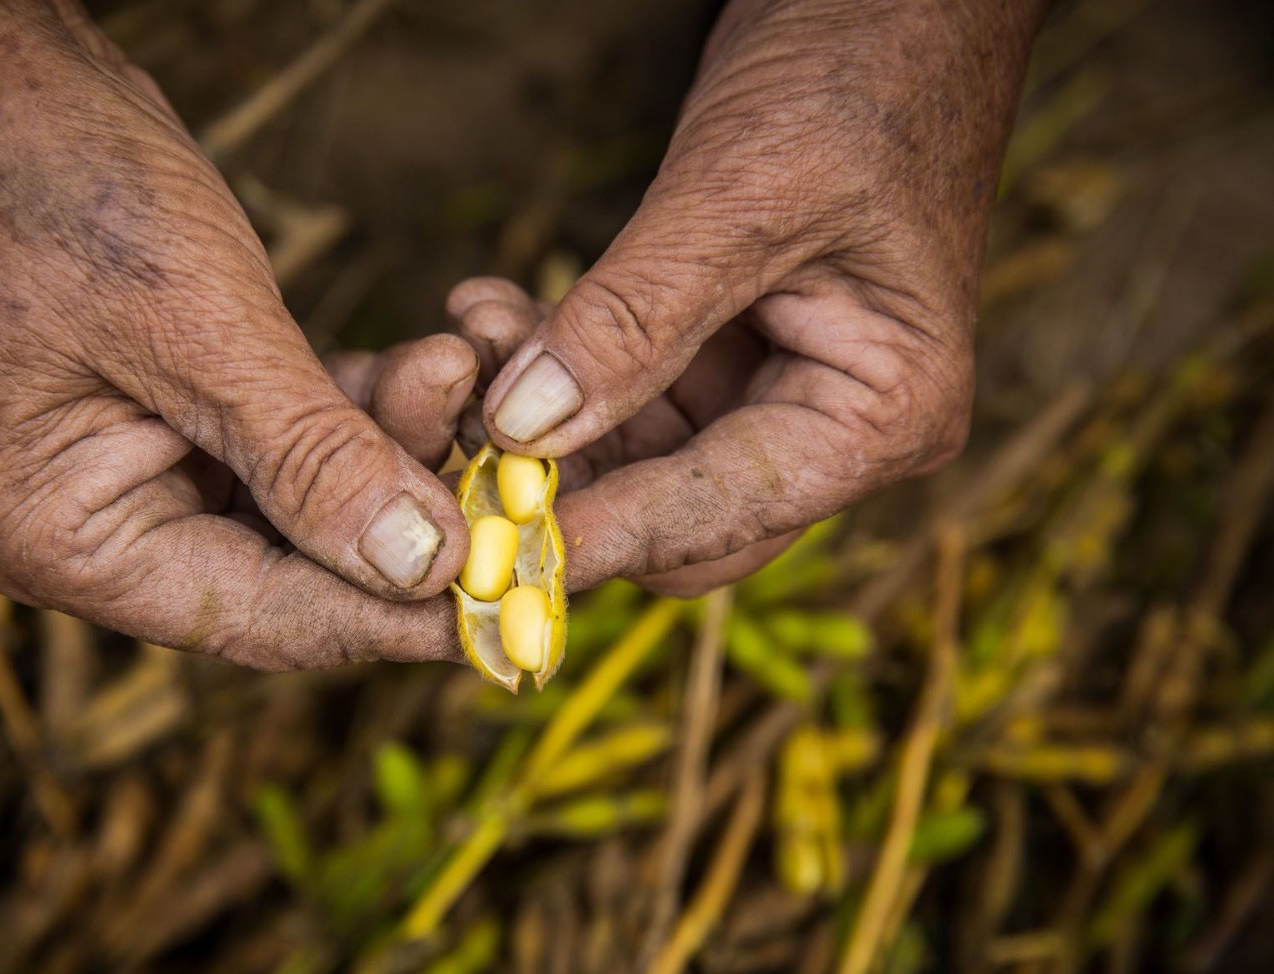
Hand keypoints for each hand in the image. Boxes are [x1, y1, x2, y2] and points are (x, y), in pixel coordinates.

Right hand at [0, 0, 474, 667]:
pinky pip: (311, 444)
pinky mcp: (202, 422)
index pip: (264, 618)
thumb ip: (313, 460)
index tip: (510, 610)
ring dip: (402, 441)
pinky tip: (432, 357)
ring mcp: (160, 477)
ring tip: (460, 365)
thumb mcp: (198, 329)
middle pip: (301, 573)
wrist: (3, 80)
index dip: (393, 618)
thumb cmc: (63, 192)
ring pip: (322, 506)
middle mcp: (114, 531)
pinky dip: (373, 406)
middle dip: (412, 513)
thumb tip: (429, 570)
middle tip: (514, 470)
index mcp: (74, 542)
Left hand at [459, 0, 1043, 596]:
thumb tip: (522, 428)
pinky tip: (493, 312)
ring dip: (538, 415)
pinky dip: (552, 367)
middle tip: (456, 433)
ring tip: (473, 333)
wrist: (887, 2)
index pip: (719, 515)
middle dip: (562, 478)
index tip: (485, 548)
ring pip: (628, 462)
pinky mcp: (720, 360)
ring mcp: (772, 396)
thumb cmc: (857, 79)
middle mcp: (833, 430)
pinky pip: (618, 400)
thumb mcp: (739, 195)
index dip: (600, 533)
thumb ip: (632, 319)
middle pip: (672, 518)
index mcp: (881, 416)